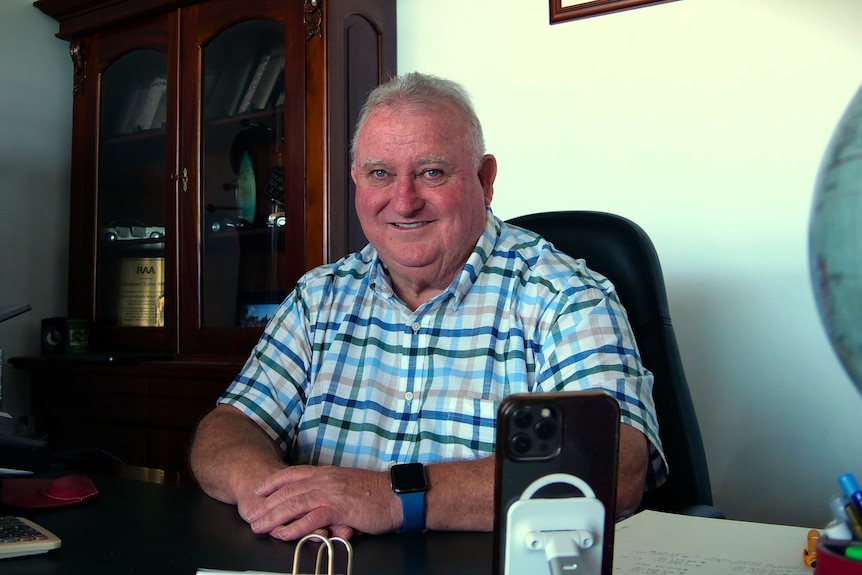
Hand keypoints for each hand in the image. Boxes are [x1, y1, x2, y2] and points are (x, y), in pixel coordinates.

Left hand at [241, 465, 400, 540]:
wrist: (397, 495)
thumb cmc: (376, 493)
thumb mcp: (348, 485)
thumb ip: (331, 491)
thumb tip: (319, 502)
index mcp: (327, 473)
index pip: (293, 474)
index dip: (273, 482)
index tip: (259, 490)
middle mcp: (325, 480)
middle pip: (288, 491)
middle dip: (267, 504)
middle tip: (251, 515)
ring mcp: (331, 493)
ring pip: (294, 503)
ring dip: (273, 516)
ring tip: (259, 526)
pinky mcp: (339, 508)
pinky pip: (311, 519)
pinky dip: (295, 527)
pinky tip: (283, 534)